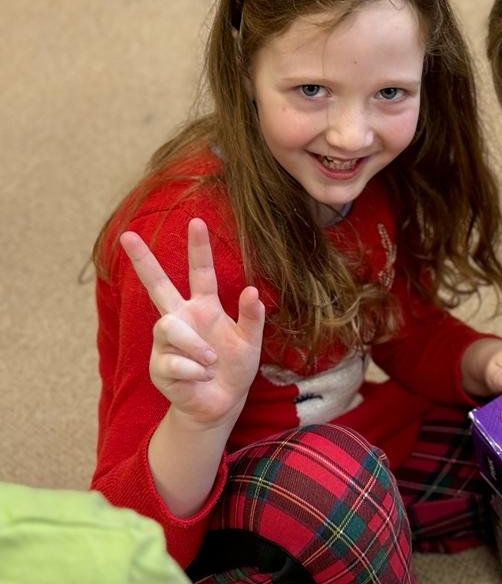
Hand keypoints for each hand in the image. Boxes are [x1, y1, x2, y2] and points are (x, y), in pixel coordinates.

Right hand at [120, 218, 264, 427]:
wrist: (222, 403)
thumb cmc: (235, 367)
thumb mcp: (252, 342)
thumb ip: (252, 317)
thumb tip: (253, 291)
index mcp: (204, 307)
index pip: (200, 272)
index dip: (199, 247)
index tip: (196, 220)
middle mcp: (181, 319)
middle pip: (158, 285)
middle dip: (143, 260)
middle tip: (126, 235)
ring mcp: (166, 342)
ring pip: (169, 328)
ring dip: (195, 346)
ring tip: (211, 361)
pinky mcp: (158, 366)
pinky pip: (174, 362)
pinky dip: (194, 371)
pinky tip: (200, 378)